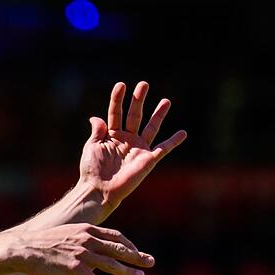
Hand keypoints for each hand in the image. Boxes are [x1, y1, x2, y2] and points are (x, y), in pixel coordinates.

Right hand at [17, 223, 153, 274]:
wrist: (23, 249)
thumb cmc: (43, 244)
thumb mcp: (66, 235)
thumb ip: (82, 241)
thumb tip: (93, 251)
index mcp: (86, 230)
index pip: (115, 236)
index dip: (129, 245)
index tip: (137, 252)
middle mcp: (87, 240)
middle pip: (118, 249)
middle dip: (136, 256)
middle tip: (151, 262)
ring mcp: (81, 254)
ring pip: (110, 264)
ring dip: (127, 271)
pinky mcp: (73, 268)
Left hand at [77, 81, 186, 222]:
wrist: (99, 190)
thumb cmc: (92, 170)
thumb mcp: (91, 147)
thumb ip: (97, 131)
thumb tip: (96, 117)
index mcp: (111, 135)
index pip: (116, 113)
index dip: (118, 99)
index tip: (121, 85)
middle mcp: (126, 140)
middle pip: (134, 116)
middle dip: (139, 100)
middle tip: (143, 85)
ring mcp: (138, 149)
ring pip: (151, 128)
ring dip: (158, 115)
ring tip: (166, 101)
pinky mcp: (148, 160)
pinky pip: (164, 149)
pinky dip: (174, 141)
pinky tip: (183, 133)